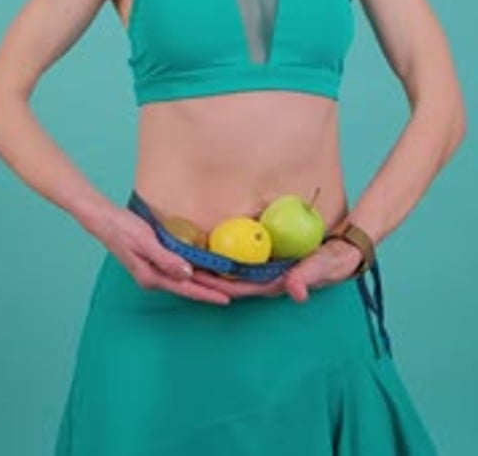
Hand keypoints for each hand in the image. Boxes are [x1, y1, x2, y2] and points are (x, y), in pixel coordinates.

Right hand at [94, 206, 230, 305]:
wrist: (103, 219)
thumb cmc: (122, 229)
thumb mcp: (145, 242)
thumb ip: (166, 259)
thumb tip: (187, 274)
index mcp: (152, 277)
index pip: (187, 289)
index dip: (208, 294)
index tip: (227, 299)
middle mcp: (154, 278)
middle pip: (188, 287)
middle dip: (210, 291)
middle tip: (234, 293)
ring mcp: (153, 271)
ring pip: (185, 280)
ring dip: (204, 283)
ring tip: (225, 285)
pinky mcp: (154, 261)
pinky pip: (178, 270)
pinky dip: (194, 272)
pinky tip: (203, 269)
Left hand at [192, 238, 361, 302]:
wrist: (348, 248)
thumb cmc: (338, 258)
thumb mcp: (328, 265)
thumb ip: (311, 274)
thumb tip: (294, 289)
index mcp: (281, 283)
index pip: (245, 286)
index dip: (222, 283)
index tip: (201, 277)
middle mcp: (271, 279)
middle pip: (235, 281)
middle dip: (211, 276)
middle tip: (184, 265)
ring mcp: (271, 268)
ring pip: (238, 270)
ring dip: (217, 265)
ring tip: (191, 255)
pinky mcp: (272, 257)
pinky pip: (247, 256)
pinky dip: (231, 252)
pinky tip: (214, 242)